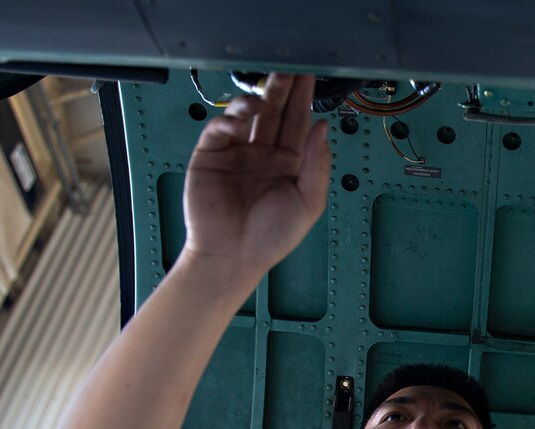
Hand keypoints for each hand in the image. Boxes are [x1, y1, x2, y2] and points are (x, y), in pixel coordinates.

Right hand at [180, 73, 329, 286]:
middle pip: (274, 112)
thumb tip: (323, 127)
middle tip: (289, 65)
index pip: (297, 123)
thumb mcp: (308, 202)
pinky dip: (229, 118)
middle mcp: (263, 154)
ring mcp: (236, 153)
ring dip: (256, 99)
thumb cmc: (270, 237)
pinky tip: (241, 119)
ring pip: (247, 114)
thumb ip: (318, 164)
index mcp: (288, 163)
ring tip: (267, 94)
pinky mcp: (210, 156)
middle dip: (281, 88)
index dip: (303, 99)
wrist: (231, 258)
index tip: (311, 75)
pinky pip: (219, 128)